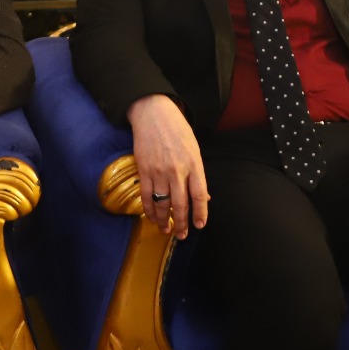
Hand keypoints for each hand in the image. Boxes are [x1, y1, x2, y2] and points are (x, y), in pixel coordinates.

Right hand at [127, 94, 207, 238]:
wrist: (153, 113)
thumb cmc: (177, 129)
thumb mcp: (194, 148)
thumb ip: (198, 174)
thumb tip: (205, 197)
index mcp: (194, 164)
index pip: (200, 195)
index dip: (200, 213)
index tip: (200, 225)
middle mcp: (177, 170)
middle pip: (180, 204)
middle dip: (181, 223)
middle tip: (181, 235)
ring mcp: (159, 171)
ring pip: (162, 203)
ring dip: (164, 220)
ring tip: (166, 230)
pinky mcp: (144, 170)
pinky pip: (146, 196)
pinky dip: (149, 210)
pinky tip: (152, 217)